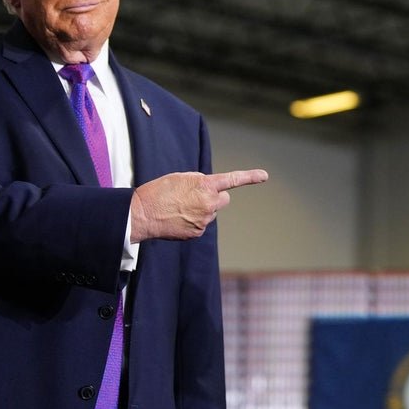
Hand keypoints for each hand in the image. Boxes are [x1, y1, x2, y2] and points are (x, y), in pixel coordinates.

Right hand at [130, 169, 268, 241]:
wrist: (143, 214)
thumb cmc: (159, 191)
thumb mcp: (181, 178)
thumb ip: (200, 182)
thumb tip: (210, 189)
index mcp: (205, 186)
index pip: (232, 179)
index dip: (250, 177)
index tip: (265, 176)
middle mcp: (209, 203)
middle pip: (224, 198)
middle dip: (215, 197)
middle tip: (197, 196)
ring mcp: (205, 220)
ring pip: (211, 212)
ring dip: (202, 209)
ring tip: (180, 207)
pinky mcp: (198, 232)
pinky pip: (202, 224)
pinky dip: (193, 221)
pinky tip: (178, 218)